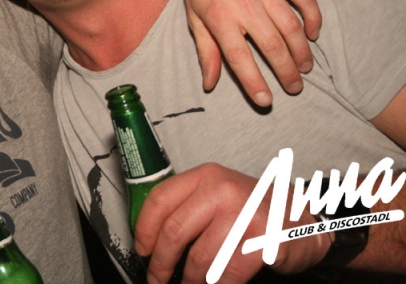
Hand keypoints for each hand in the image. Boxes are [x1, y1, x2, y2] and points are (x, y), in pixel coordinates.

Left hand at [134, 164, 330, 283]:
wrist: (307, 221)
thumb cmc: (256, 211)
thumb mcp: (219, 195)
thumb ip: (188, 207)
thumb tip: (151, 237)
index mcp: (206, 176)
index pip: (160, 199)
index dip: (144, 229)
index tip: (142, 249)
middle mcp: (222, 190)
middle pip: (174, 231)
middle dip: (161, 264)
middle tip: (158, 279)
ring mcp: (245, 214)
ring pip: (199, 258)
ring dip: (190, 281)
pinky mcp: (263, 242)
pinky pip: (226, 274)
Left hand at [176, 0, 321, 105]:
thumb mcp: (193, 15)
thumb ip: (205, 50)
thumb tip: (209, 84)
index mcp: (218, 17)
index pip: (239, 58)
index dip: (254, 83)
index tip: (266, 101)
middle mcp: (244, 3)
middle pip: (273, 47)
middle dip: (286, 73)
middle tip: (294, 88)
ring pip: (292, 27)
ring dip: (301, 52)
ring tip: (304, 68)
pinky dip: (313, 18)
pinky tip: (312, 34)